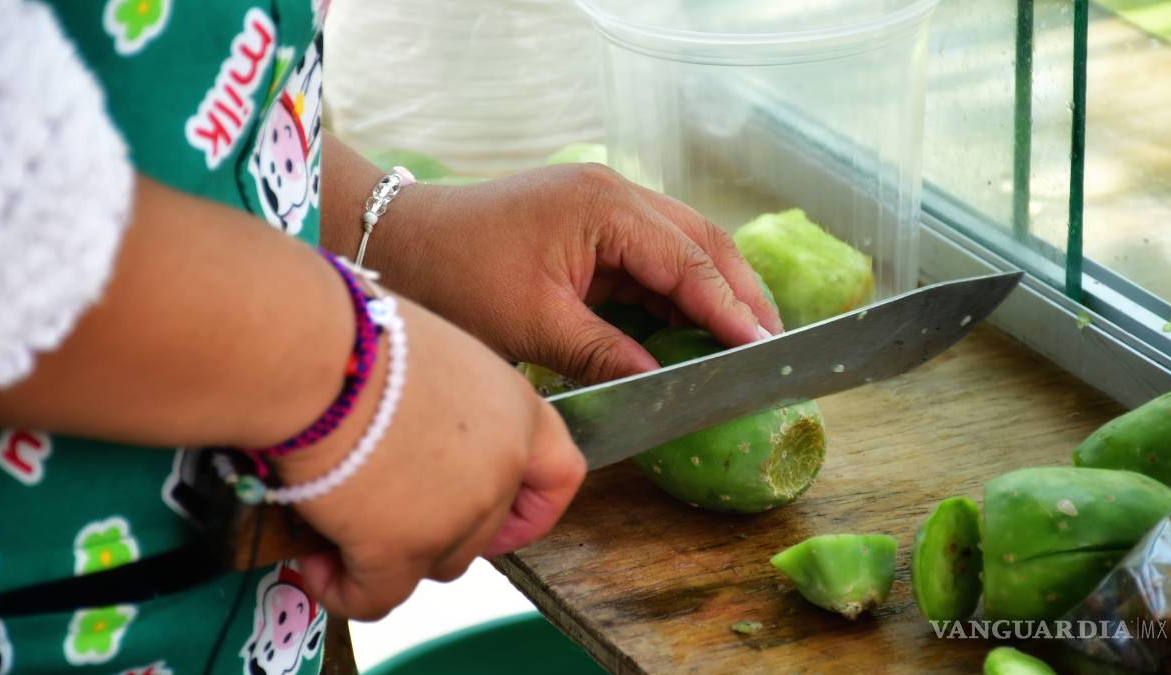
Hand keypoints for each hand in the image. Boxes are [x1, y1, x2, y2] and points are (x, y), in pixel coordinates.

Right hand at [275, 294, 585, 619]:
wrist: (313, 352)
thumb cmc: (355, 335)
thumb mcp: (430, 358)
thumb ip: (447, 407)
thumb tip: (413, 434)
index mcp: (515, 410)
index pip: (560, 475)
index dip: (532, 510)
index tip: (502, 520)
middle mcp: (500, 465)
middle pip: (484, 530)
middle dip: (436, 530)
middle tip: (384, 508)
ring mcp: (456, 513)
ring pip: (436, 564)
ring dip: (393, 556)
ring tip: (339, 525)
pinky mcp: (400, 548)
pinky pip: (375, 598)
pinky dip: (344, 589)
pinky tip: (316, 564)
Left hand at [370, 163, 782, 383]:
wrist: (398, 241)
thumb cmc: (456, 277)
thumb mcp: (534, 326)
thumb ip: (607, 354)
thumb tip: (663, 386)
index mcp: (604, 206)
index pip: (688, 261)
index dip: (731, 308)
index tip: (764, 348)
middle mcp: (614, 195)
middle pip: (700, 243)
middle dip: (738, 294)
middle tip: (772, 344)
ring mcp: (603, 207)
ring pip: (681, 250)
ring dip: (712, 294)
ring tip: (745, 343)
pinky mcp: (590, 227)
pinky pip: (649, 261)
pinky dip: (675, 296)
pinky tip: (693, 331)